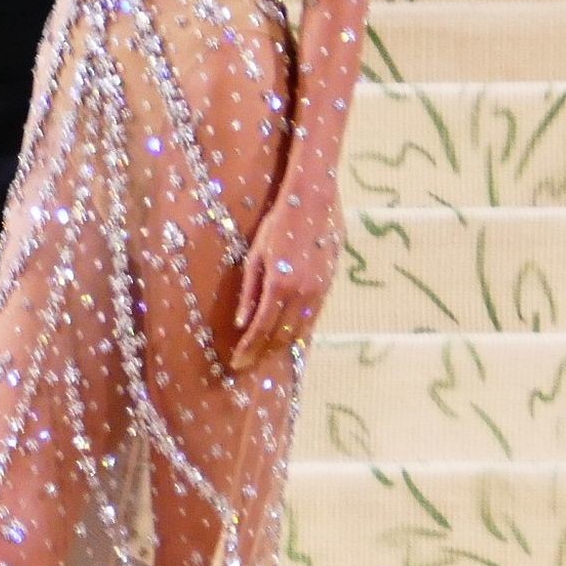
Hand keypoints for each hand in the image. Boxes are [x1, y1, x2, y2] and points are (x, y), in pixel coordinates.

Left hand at [230, 199, 341, 373]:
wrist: (315, 201)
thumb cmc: (278, 223)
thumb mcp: (255, 255)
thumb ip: (250, 291)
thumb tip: (241, 323)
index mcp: (280, 285)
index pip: (261, 329)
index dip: (248, 349)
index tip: (236, 363)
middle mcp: (302, 294)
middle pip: (280, 336)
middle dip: (262, 354)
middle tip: (246, 365)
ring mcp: (319, 292)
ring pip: (299, 332)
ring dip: (280, 347)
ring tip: (263, 356)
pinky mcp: (328, 287)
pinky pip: (311, 319)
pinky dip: (297, 333)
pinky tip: (286, 338)